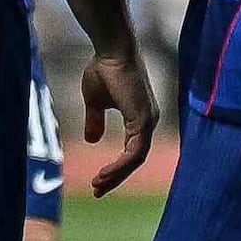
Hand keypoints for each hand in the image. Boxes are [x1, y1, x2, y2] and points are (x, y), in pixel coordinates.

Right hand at [77, 43, 159, 193]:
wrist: (110, 50)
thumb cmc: (103, 69)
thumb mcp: (95, 101)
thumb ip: (95, 120)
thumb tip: (91, 140)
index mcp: (140, 117)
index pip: (132, 151)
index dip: (116, 168)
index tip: (98, 180)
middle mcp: (149, 121)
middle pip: (135, 160)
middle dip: (116, 177)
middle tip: (98, 190)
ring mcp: (148, 121)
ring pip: (135, 160)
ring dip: (116, 175)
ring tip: (98, 185)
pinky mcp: (143, 120)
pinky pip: (134, 152)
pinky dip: (119, 166)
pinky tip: (104, 173)